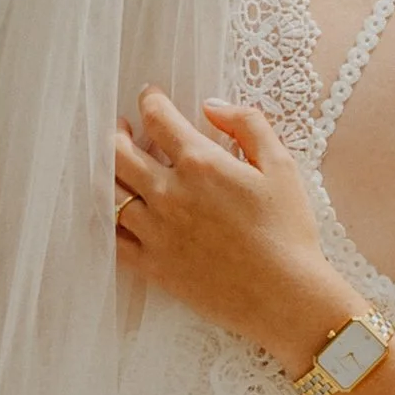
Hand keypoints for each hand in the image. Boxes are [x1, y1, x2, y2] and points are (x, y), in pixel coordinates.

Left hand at [114, 93, 361, 372]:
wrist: (285, 297)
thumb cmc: (288, 232)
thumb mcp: (281, 166)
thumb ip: (248, 124)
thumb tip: (212, 105)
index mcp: (200, 163)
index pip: (158, 118)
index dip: (150, 100)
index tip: (150, 97)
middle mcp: (169, 193)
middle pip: (118, 152)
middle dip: (116, 133)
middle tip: (123, 129)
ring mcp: (156, 232)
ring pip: (108, 193)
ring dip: (107, 172)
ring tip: (115, 167)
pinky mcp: (153, 266)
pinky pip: (112, 239)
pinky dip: (105, 220)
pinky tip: (112, 212)